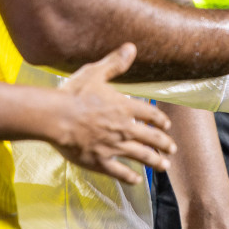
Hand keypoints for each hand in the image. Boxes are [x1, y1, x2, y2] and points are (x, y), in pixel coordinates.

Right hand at [52, 43, 175, 183]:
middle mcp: (124, 128)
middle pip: (151, 137)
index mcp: (124, 107)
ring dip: (155, 161)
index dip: (160, 120)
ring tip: (165, 166)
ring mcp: (113, 146)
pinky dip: (130, 177)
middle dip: (164, 144)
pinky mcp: (100, 161)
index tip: (167, 126)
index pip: (149, 114)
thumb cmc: (74, 94)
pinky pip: (119, 172)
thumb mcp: (96, 73)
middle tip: (173, 149)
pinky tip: (137, 181)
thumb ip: (115, 63)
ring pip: (141, 156)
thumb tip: (131, 47)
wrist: (55, 117)